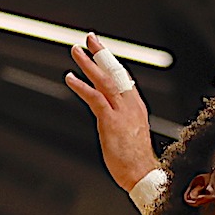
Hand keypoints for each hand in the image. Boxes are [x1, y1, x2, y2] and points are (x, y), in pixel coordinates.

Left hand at [66, 33, 160, 192]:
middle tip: (90, 39)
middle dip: (102, 54)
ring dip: (89, 63)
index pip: (123, 80)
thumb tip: (113, 122)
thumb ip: (122, 123)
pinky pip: (95, 98)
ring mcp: (121, 112)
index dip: (112, 64)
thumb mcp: (131, 136)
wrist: (143, 175)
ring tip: (76, 51)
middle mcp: (130, 106)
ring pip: (104, 80)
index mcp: (136, 108)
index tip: (103, 53)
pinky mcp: (111, 121)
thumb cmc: (136, 161)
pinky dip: (81, 86)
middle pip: (115, 73)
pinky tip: (70, 78)